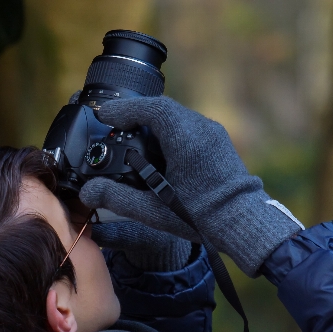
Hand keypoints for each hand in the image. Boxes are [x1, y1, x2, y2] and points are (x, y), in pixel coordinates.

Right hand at [79, 96, 302, 276]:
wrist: (244, 223)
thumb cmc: (202, 217)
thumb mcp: (153, 210)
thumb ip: (117, 198)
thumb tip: (88, 192)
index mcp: (185, 138)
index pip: (150, 109)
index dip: (124, 109)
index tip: (103, 115)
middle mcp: (200, 128)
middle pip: (161, 108)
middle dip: (134, 114)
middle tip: (111, 125)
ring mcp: (211, 132)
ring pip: (174, 115)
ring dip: (150, 121)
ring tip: (130, 136)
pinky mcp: (216, 140)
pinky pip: (186, 125)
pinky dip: (166, 130)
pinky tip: (156, 149)